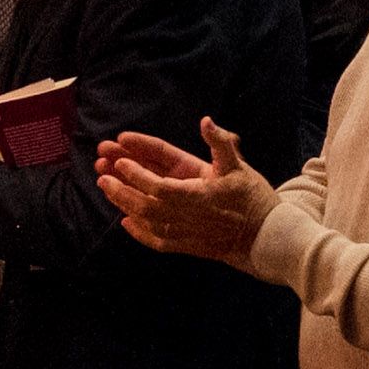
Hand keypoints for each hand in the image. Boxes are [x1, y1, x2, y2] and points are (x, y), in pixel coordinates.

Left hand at [98, 120, 274, 264]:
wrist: (266, 237)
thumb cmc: (253, 198)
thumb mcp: (239, 166)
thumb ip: (221, 143)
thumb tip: (205, 121)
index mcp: (199, 194)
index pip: (159, 184)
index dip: (137, 173)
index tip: (120, 158)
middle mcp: (188, 215)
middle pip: (145, 203)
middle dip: (120, 187)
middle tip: (101, 172)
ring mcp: (184, 233)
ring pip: (146, 220)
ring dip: (123, 203)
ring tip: (105, 187)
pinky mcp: (185, 246)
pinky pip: (155, 241)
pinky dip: (138, 232)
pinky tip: (124, 221)